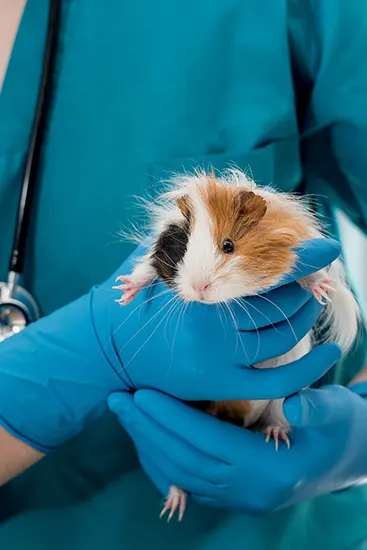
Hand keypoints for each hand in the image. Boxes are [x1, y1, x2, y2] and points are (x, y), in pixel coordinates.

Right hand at [0, 238, 339, 450]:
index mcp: (198, 284)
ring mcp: (220, 355)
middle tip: (310, 276)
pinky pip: (280, 380)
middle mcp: (211, 320)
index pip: (265, 267)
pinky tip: (329, 350)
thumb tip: (215, 200)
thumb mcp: (157, 259)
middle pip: (280, 299)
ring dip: (304, 312)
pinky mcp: (225, 384)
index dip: (302, 258)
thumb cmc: (141, 299)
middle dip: (301, 285)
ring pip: (284, 333)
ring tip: (308, 299)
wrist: (116, 350)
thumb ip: (185, 231)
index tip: (328, 249)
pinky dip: (310, 367)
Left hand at [109, 378, 366, 514]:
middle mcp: (251, 491)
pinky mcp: (232, 495)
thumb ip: (318, 409)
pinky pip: (186, 481)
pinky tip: (144, 435)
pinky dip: (161, 458)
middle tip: (119, 399)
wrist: (343, 458)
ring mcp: (240, 498)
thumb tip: (296, 404)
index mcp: (273, 471)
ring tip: (125, 412)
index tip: (142, 392)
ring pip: (181, 473)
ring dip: (149, 442)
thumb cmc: (339, 428)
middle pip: (187, 459)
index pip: (211, 442)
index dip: (174, 417)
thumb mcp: (336, 412)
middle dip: (149, 428)